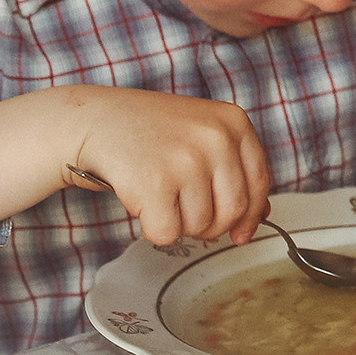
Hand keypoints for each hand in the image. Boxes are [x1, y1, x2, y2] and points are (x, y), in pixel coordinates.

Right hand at [69, 88, 273, 248]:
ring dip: (181, 225)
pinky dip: (154, 229)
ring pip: (201, 224)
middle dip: (214, 226)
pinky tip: (144, 204)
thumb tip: (261, 213)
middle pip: (234, 209)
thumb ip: (234, 168)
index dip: (251, 215)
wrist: (94, 120)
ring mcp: (187, 161)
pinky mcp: (155, 185)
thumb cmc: (150, 131)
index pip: (259, 182)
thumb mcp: (202, 134)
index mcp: (234, 122)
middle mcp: (216, 139)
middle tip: (191, 220)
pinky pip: (168, 233)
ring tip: (161, 198)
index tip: (242, 232)